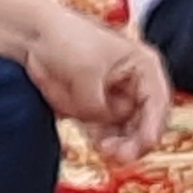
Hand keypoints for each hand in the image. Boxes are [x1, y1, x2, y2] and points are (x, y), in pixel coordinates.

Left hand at [21, 9, 169, 161]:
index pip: (157, 101)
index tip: (144, 144)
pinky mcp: (96, 110)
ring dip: (119, 144)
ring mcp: (116, 99)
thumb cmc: (66, 39)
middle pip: (144, 122)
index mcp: (144, 67)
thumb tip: (100, 123)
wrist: (35, 36)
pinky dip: (103, 141)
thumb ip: (96, 103)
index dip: (153, 126)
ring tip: (106, 151)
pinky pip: (105, 133)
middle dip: (135, 141)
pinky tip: (98, 145)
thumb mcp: (86, 71)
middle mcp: (135, 85)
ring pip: (126, 132)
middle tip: (121, 156)